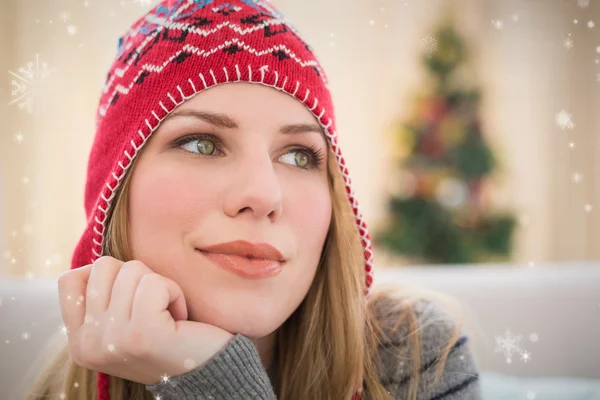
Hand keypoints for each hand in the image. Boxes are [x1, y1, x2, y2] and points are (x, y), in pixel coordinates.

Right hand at [57, 256, 234, 384]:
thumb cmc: (170, 338)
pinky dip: (174, 291)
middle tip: (154, 305)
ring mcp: (113, 341)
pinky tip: (180, 316)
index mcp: (79, 344)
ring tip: (168, 314)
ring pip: (131, 270)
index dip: (105, 274)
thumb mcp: (123, 323)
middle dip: (137, 276)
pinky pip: (154, 282)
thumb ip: (102, 299)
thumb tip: (95, 265)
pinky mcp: (142, 333)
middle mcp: (88, 346)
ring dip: (160, 284)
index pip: (69, 281)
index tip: (131, 295)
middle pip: (103, 268)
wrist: (208, 372)